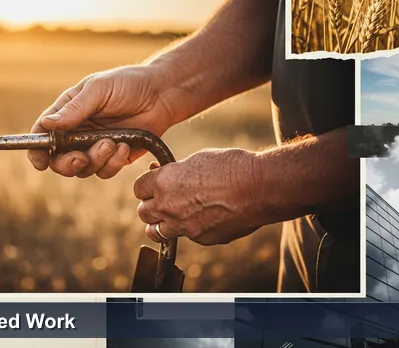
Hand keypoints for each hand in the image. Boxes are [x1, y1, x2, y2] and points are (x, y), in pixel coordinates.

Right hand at [28, 65, 179, 178]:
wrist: (162, 94)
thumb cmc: (128, 84)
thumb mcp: (98, 90)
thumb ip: (74, 109)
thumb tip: (46, 125)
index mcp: (67, 112)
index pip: (42, 134)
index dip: (36, 150)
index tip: (39, 161)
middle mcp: (77, 132)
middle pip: (59, 160)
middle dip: (68, 164)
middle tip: (81, 159)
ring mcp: (94, 146)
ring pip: (82, 169)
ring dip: (95, 160)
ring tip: (113, 143)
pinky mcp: (114, 157)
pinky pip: (105, 171)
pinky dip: (113, 163)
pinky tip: (125, 146)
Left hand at [133, 148, 265, 245]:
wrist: (259, 187)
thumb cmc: (231, 166)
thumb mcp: (197, 159)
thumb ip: (175, 172)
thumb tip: (162, 174)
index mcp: (164, 182)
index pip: (138, 188)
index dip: (146, 186)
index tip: (153, 185)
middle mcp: (168, 207)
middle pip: (143, 212)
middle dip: (150, 206)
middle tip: (161, 201)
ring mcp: (183, 226)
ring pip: (156, 232)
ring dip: (161, 224)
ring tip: (173, 216)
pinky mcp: (200, 238)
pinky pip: (187, 236)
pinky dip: (191, 229)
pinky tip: (206, 218)